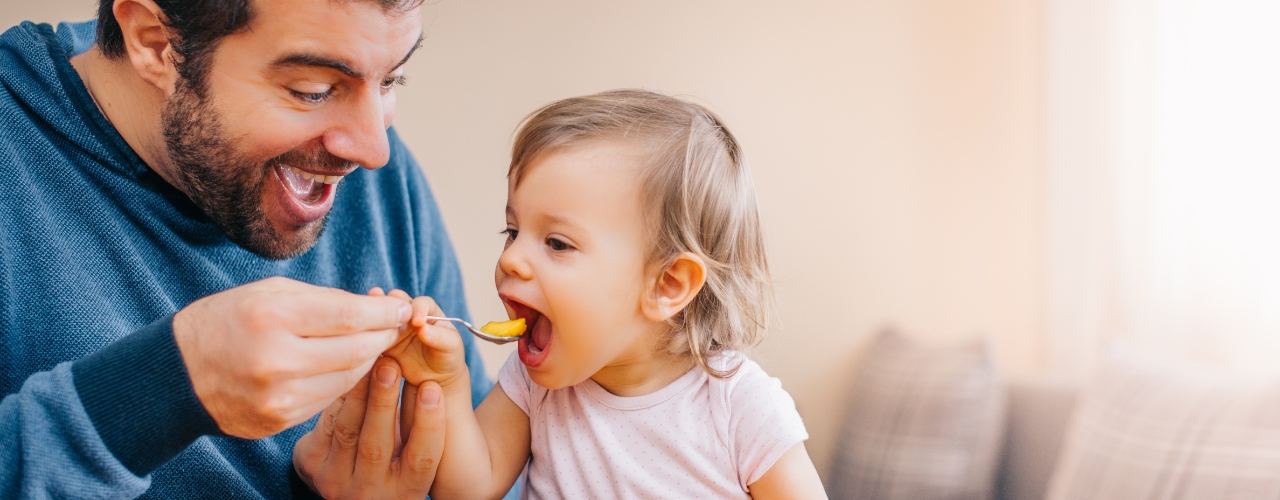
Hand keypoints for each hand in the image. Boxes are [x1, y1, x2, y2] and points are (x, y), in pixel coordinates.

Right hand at [173, 277, 412, 438]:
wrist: (176, 374)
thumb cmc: (227, 321)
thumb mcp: (268, 293)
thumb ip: (323, 300)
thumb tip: (375, 307)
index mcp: (272, 316)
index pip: (349, 315)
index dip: (384, 312)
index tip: (403, 307)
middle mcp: (276, 359)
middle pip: (356, 349)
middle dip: (384, 335)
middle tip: (398, 325)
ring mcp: (278, 397)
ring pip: (349, 378)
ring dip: (369, 360)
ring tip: (376, 343)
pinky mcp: (279, 421)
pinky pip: (329, 399)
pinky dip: (344, 381)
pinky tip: (348, 366)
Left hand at [293, 357, 445, 498]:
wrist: (350, 486)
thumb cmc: (395, 462)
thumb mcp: (412, 456)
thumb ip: (420, 431)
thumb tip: (429, 382)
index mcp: (406, 493)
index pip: (422, 459)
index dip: (428, 423)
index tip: (432, 387)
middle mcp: (370, 493)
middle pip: (376, 444)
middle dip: (384, 400)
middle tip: (391, 364)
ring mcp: (334, 482)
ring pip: (347, 431)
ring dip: (359, 392)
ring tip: (370, 361)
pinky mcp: (310, 465)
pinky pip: (327, 423)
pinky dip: (341, 395)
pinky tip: (350, 371)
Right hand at [373, 288, 469, 388]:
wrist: (436, 376)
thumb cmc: (447, 356)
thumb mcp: (450, 346)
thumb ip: (438, 336)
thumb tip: (423, 329)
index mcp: (428, 310)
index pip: (421, 303)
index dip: (418, 309)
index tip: (417, 321)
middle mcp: (407, 316)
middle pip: (396, 306)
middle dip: (388, 304)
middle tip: (381, 304)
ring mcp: (393, 330)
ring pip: (383, 321)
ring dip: (374, 317)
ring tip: (365, 315)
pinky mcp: (383, 344)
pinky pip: (375, 340)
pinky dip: (369, 338)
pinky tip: (361, 337)